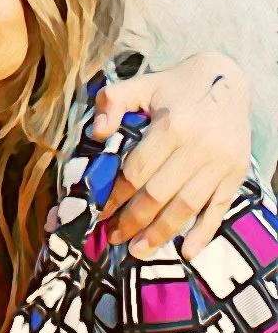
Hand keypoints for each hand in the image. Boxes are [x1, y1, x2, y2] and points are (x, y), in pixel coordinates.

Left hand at [94, 53, 251, 259]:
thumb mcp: (141, 84)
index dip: (115, 195)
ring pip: (187, 207)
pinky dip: (204, 234)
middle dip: (133, 220)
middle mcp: (198, 147)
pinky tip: (185, 252)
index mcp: (172, 124)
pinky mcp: (236, 174)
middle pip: (159, 194)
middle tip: (112, 237)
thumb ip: (112, 102)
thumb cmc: (175, 86)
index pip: (137, 170)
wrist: (227, 80)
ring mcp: (220, 163)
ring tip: (137, 250)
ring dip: (161, 233)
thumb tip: (96, 133)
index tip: (99, 212)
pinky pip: (219, 210)